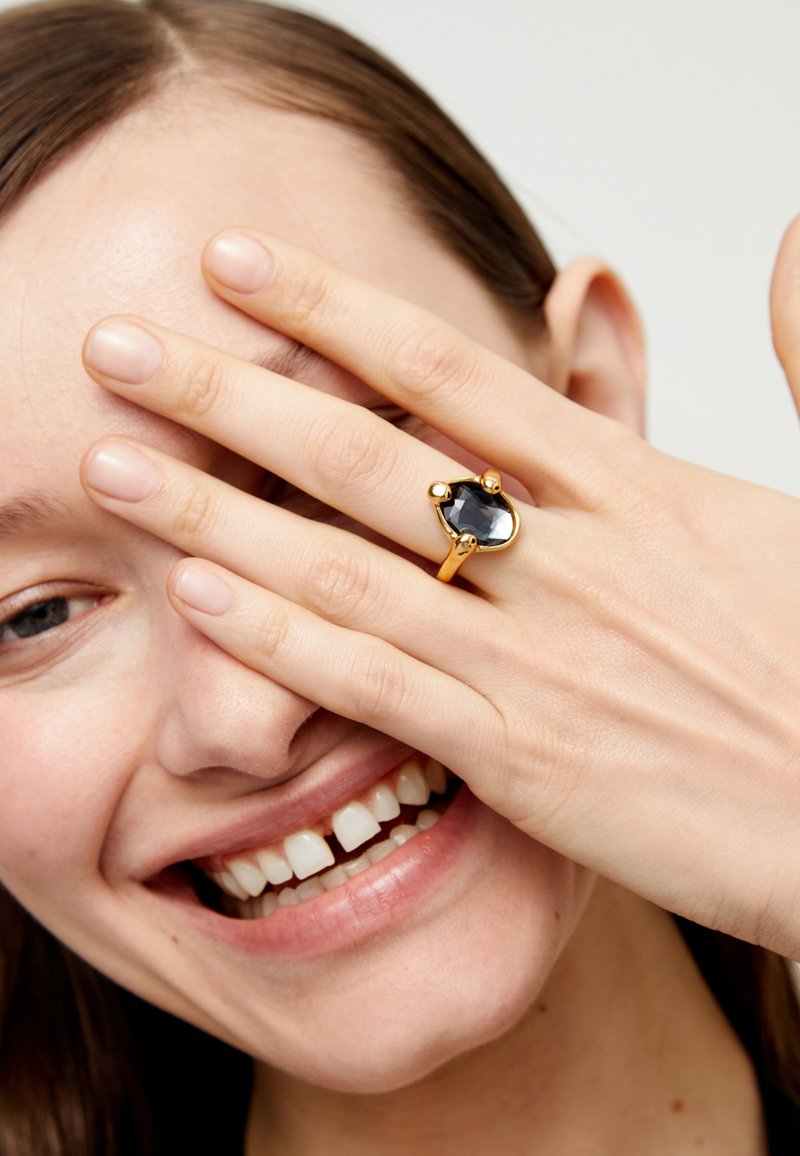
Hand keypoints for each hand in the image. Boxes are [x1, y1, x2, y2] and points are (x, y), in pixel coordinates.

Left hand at [80, 229, 799, 956]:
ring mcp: (544, 660)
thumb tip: (793, 233)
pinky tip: (200, 598)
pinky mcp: (532, 761)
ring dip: (217, 511)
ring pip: (347, 567)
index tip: (238, 264)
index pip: (454, 372)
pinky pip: (382, 688)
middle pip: (369, 454)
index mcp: (635, 485)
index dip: (333, 308)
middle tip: (120, 349)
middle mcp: (573, 560)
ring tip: (114, 465)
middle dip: (232, 392)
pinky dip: (284, 642)